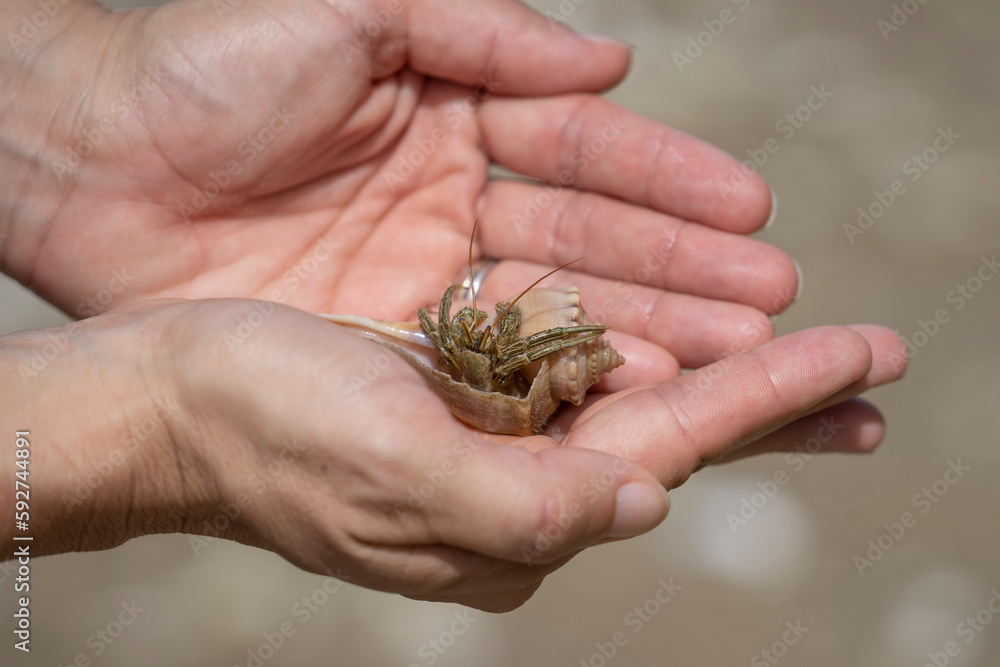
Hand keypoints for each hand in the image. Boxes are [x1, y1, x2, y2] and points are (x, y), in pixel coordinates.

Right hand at [2, 299, 903, 612]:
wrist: (171, 400)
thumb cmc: (264, 428)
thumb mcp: (389, 468)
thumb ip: (522, 504)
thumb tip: (644, 507)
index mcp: (513, 513)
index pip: (669, 448)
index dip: (768, 398)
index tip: (858, 358)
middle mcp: (514, 487)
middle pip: (673, 435)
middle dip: (773, 394)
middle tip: (871, 362)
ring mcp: (488, 446)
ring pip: (631, 401)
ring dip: (715, 368)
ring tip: (797, 344)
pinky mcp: (458, 404)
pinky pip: (571, 376)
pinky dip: (631, 350)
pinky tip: (672, 334)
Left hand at [3, 0, 790, 376]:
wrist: (90, 157)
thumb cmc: (209, 62)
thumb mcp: (358, 8)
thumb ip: (486, 29)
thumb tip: (614, 60)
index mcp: (460, 113)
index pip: (587, 150)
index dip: (668, 181)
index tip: (751, 212)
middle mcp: (458, 200)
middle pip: (591, 241)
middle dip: (684, 271)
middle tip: (771, 306)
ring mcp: (428, 279)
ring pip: (558, 310)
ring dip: (647, 332)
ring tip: (736, 360)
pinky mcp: (389, 341)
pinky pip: (492, 364)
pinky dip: (560, 380)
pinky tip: (630, 395)